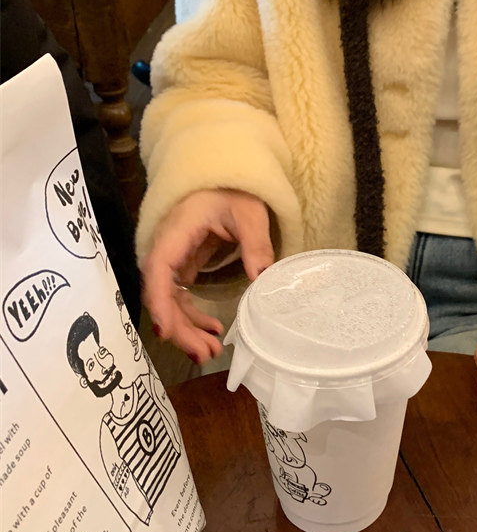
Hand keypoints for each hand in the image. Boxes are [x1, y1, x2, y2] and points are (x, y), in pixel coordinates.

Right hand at [142, 189, 273, 363]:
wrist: (227, 178)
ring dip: (186, 329)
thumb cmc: (235, 190)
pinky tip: (212, 331)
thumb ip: (256, 242)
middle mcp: (167, 247)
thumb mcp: (250, 212)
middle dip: (179, 327)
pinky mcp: (183, 265)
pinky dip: (192, 317)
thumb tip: (261, 276)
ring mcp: (173, 258)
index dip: (160, 301)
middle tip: (205, 353)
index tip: (167, 330)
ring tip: (211, 351)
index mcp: (177, 230)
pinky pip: (180, 297)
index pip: (159, 268)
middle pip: (161, 293)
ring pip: (169, 300)